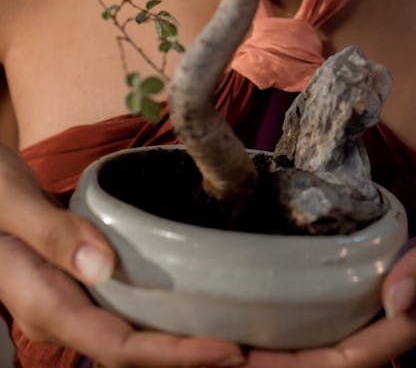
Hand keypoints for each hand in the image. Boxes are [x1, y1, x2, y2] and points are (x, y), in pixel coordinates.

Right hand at [0, 146, 245, 366]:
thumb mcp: (9, 203)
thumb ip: (52, 235)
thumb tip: (102, 268)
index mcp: (44, 304)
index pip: (119, 347)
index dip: (176, 355)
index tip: (228, 351)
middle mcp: (60, 315)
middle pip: (133, 353)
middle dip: (189, 359)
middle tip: (253, 350)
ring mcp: (71, 302)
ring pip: (133, 337)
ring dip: (180, 342)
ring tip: (239, 335)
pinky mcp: (80, 285)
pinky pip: (127, 311)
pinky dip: (165, 315)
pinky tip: (198, 302)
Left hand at [244, 179, 415, 367]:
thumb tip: (391, 297)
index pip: (342, 359)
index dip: (289, 365)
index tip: (239, 358)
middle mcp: (404, 314)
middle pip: (327, 354)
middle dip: (274, 356)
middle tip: (213, 341)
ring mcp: (403, 296)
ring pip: (334, 332)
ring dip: (288, 333)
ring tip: (233, 321)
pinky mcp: (403, 272)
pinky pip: (350, 302)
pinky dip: (313, 303)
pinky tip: (287, 286)